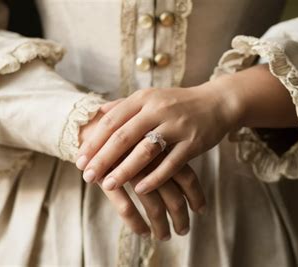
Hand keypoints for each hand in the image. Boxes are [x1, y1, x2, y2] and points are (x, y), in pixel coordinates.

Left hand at [80, 101, 205, 239]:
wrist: (217, 102)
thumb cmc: (178, 103)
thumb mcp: (151, 97)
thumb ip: (124, 105)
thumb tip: (97, 112)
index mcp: (144, 98)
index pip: (112, 121)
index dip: (94, 142)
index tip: (79, 160)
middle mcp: (158, 109)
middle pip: (124, 137)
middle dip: (103, 159)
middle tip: (87, 177)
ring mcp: (177, 126)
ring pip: (146, 150)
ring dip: (125, 170)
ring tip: (108, 186)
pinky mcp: (194, 142)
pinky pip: (171, 163)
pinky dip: (155, 178)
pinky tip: (140, 191)